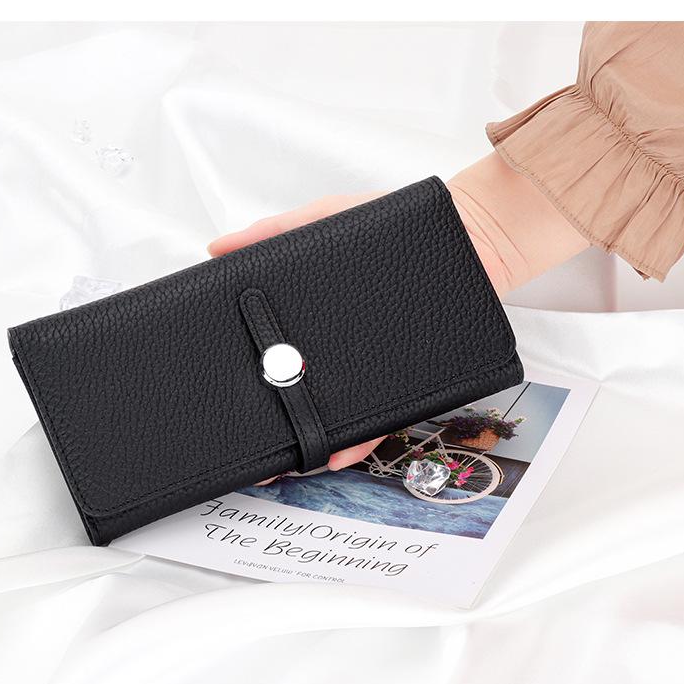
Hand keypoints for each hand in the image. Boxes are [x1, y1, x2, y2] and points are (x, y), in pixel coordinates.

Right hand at [208, 192, 387, 475]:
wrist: (467, 237)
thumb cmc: (388, 229)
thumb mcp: (322, 220)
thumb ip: (272, 232)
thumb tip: (216, 249)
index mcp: (314, 325)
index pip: (272, 358)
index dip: (247, 382)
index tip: (225, 401)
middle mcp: (340, 354)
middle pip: (301, 397)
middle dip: (274, 427)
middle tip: (249, 448)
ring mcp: (373, 372)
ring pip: (338, 417)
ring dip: (311, 445)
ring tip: (283, 463)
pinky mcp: (407, 383)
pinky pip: (383, 420)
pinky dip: (361, 440)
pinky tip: (338, 454)